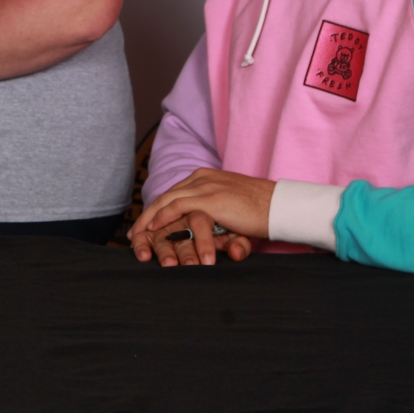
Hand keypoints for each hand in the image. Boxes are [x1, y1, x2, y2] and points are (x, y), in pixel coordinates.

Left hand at [130, 168, 274, 256]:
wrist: (278, 206)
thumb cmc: (259, 211)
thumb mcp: (230, 209)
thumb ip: (213, 214)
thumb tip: (201, 230)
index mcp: (205, 177)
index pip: (174, 193)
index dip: (157, 209)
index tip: (145, 225)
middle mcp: (201, 178)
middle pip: (165, 196)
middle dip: (147, 215)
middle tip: (134, 233)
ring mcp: (205, 186)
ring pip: (167, 200)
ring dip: (150, 218)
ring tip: (139, 235)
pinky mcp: (210, 198)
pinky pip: (178, 207)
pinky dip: (163, 218)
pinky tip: (154, 229)